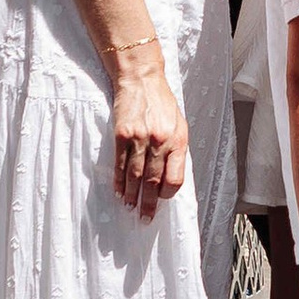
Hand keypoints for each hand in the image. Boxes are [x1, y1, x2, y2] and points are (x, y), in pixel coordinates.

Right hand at [109, 43, 187, 216]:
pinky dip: (118, 181)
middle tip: (145, 218)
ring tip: (129, 207)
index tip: (162, 199)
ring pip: (135, 176)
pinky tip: (118, 191)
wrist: (142, 80)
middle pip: (154, 182)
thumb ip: (176, 150)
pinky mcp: (121, 135)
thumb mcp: (179, 125)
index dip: (168, 194)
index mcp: (178, 141)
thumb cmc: (162, 104)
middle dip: (149, 203)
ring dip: (131, 195)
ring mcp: (139, 139)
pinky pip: (119, 164)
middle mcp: (160, 142)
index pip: (175, 178)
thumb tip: (170, 178)